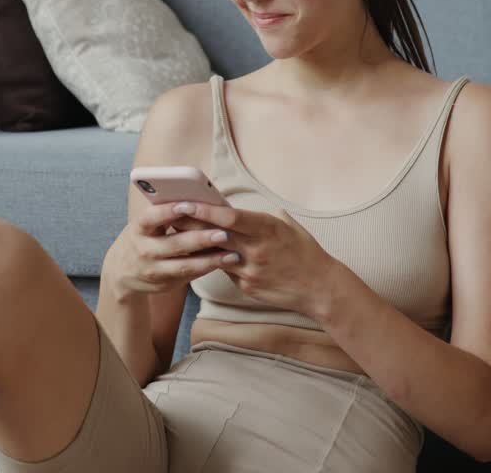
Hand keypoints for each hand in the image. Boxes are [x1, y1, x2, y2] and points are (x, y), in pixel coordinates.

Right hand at [106, 201, 235, 297]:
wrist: (122, 271)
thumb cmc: (142, 237)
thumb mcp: (145, 224)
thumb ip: (164, 214)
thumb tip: (196, 197)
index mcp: (138, 228)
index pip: (152, 217)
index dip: (168, 211)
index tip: (188, 205)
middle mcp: (144, 250)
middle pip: (175, 244)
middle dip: (201, 239)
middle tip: (224, 233)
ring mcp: (153, 270)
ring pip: (185, 265)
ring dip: (211, 260)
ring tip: (232, 254)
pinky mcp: (164, 284)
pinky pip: (189, 276)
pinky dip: (207, 269)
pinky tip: (224, 263)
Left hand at [172, 201, 338, 318]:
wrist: (319, 288)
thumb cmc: (305, 252)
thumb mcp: (288, 226)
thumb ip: (263, 217)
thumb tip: (240, 210)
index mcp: (268, 229)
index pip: (229, 218)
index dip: (204, 210)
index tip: (185, 202)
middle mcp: (257, 250)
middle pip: (216, 235)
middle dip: (192, 224)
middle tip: (170, 214)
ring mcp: (251, 271)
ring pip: (216, 255)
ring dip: (198, 244)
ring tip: (179, 233)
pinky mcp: (247, 286)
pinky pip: (226, 270)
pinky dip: (216, 261)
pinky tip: (202, 254)